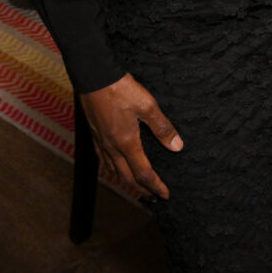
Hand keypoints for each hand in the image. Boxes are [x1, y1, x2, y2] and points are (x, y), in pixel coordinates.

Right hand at [79, 73, 182, 199]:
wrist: (93, 77)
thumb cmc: (120, 89)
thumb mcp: (147, 105)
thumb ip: (162, 127)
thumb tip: (177, 146)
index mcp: (126, 143)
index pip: (143, 173)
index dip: (155, 186)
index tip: (165, 195)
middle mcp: (111, 147)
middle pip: (127, 177)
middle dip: (141, 189)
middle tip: (153, 195)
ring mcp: (100, 141)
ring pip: (113, 170)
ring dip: (126, 180)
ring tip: (137, 185)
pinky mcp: (94, 134)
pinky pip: (103, 159)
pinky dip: (112, 168)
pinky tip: (115, 164)